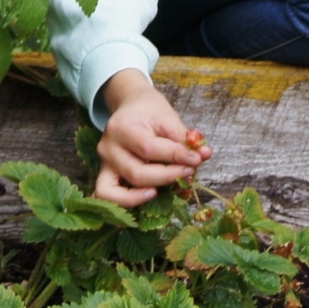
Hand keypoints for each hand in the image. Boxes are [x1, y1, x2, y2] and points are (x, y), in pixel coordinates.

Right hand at [94, 68, 209, 205]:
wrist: (130, 106)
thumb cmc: (149, 110)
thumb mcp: (167, 117)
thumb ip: (184, 138)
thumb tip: (204, 155)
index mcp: (121, 127)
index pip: (148, 148)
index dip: (175, 156)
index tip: (197, 159)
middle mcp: (107, 147)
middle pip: (137, 173)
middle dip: (168, 176)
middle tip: (189, 171)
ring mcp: (104, 163)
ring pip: (122, 190)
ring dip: (151, 191)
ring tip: (171, 184)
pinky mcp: (104, 175)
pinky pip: (108, 196)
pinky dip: (128, 201)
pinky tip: (150, 194)